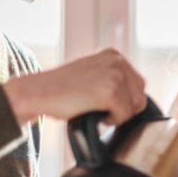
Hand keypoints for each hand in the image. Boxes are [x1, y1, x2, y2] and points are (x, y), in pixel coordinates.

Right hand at [3, 48, 146, 125]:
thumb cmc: (62, 89)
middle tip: (101, 109)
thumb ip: (113, 78)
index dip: (125, 101)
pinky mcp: (110, 91)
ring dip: (117, 115)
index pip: (138, 85)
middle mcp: (117, 61)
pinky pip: (124, 116)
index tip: (106, 104)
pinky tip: (95, 115)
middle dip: (124, 108)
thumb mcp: (92, 74)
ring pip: (134, 108)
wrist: (37, 92)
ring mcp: (115, 75)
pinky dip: (111, 121)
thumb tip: (137, 98)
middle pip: (140, 97)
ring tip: (95, 110)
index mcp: (114, 55)